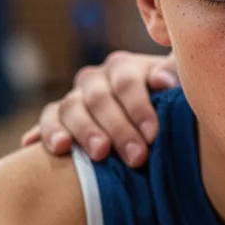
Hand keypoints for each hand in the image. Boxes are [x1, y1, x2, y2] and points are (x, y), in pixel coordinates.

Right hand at [21, 51, 178, 167]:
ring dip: (85, 132)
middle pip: (99, 98)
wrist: (147, 124)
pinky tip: (54, 149)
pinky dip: (48, 133)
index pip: (127, 81)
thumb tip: (162, 81)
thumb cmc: (167, 106)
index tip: (152, 135)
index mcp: (124, 66)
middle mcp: (95, 78)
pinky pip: (47, 119)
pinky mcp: (56, 116)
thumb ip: (175, 76)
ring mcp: (74, 97)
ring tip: (99, 155)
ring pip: (71, 107)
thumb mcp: (177, 88)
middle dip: (119, 129)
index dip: (139, 107)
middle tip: (136, 158)